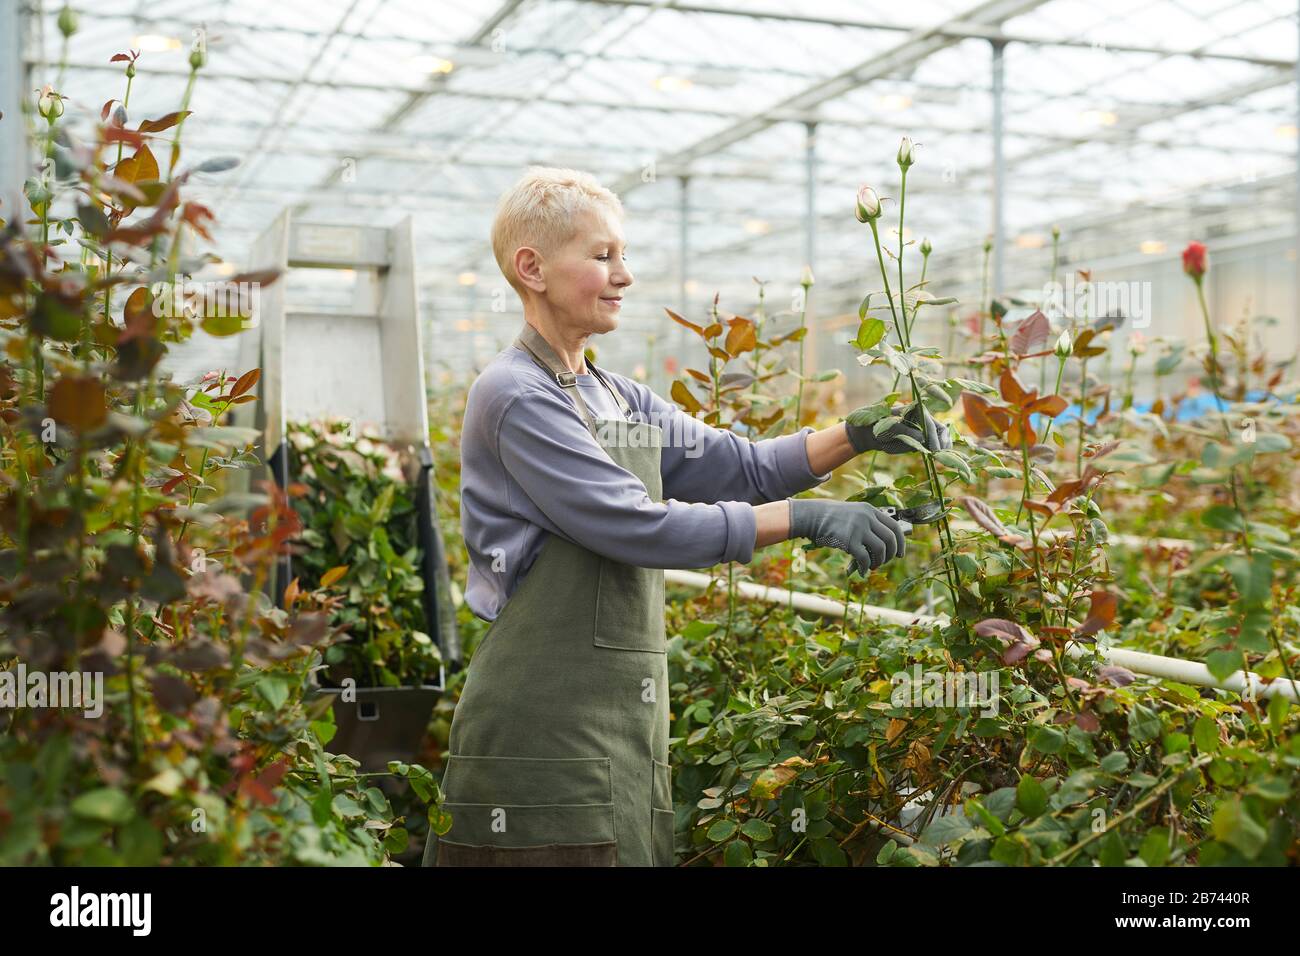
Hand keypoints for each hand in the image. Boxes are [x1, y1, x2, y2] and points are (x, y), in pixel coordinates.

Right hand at [788, 498, 905, 575]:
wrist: (814, 516)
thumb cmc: (834, 519)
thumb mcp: (855, 514)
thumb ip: (869, 524)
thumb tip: (884, 544)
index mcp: (870, 510)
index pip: (894, 527)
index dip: (901, 542)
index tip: (900, 554)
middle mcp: (867, 517)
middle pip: (890, 539)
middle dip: (891, 554)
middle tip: (884, 562)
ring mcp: (858, 528)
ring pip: (880, 549)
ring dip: (879, 561)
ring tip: (872, 566)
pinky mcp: (848, 540)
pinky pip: (864, 557)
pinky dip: (865, 567)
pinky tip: (861, 570)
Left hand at [845, 402, 950, 455]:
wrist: (869, 433)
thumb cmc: (878, 425)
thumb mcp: (890, 427)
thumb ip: (906, 432)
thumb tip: (923, 439)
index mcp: (917, 410)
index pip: (931, 426)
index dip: (934, 439)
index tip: (935, 451)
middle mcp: (923, 419)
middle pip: (940, 430)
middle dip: (943, 443)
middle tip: (942, 456)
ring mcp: (922, 428)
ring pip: (938, 437)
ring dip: (940, 447)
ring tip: (940, 458)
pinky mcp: (919, 438)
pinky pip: (931, 444)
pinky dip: (934, 449)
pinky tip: (934, 457)